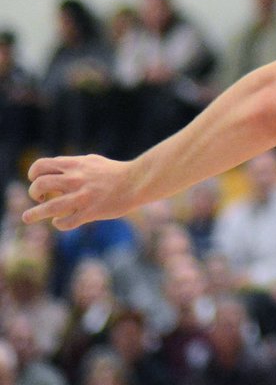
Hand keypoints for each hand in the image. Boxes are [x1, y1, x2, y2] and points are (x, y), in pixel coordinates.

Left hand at [23, 154, 138, 230]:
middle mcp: (75, 180)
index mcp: (75, 165)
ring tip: (28, 218)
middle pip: (39, 185)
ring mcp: (82, 197)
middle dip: (33, 193)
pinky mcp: (90, 212)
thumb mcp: (92, 161)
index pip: (41, 166)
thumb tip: (57, 169)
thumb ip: (74, 166)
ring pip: (47, 208)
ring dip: (33, 214)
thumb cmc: (116, 172)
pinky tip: (61, 221)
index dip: (33, 174)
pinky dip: (59, 223)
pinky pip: (65, 222)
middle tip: (39, 198)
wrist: (138, 181)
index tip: (36, 181)